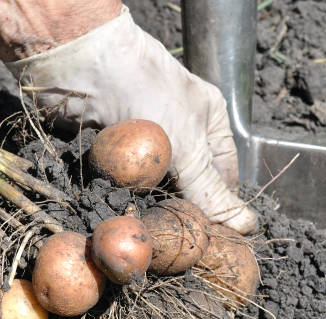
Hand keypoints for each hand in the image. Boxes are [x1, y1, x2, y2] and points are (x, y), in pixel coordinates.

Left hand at [0, 1, 256, 233]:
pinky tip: (127, 219)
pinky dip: (125, 202)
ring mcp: (143, 146)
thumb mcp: (187, 143)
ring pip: (154, 191)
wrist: (80, 66)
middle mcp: (179, 135)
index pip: (223, 177)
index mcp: (209, 124)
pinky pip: (124, 188)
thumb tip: (245, 227)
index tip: (214, 242)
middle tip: (182, 246)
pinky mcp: (113, 156)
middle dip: (182, 213)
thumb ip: (210, 190)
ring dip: (152, 210)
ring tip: (155, 237)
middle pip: (187, 187)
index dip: (220, 208)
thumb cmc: (145, 90)